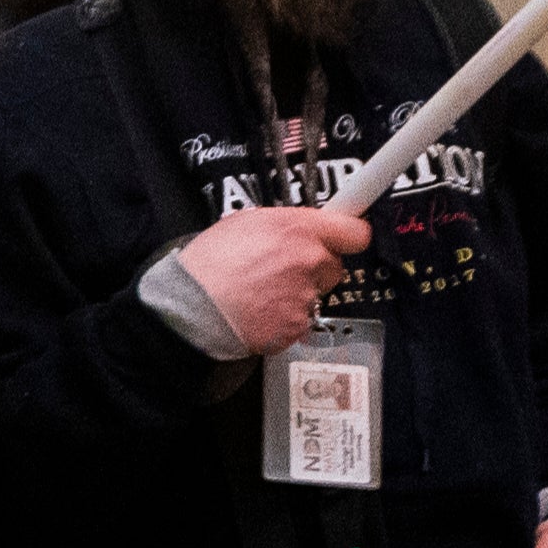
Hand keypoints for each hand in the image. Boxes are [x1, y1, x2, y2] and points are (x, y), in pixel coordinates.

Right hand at [178, 206, 373, 356]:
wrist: (192, 306)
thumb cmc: (208, 264)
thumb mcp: (243, 223)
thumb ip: (283, 225)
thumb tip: (301, 228)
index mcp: (298, 229)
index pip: (355, 231)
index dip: (349, 236)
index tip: (346, 238)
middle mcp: (309, 260)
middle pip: (333, 266)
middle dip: (313, 269)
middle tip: (281, 271)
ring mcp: (306, 295)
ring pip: (314, 295)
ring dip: (294, 295)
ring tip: (259, 294)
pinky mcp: (298, 324)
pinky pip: (299, 320)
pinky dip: (282, 318)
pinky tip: (258, 312)